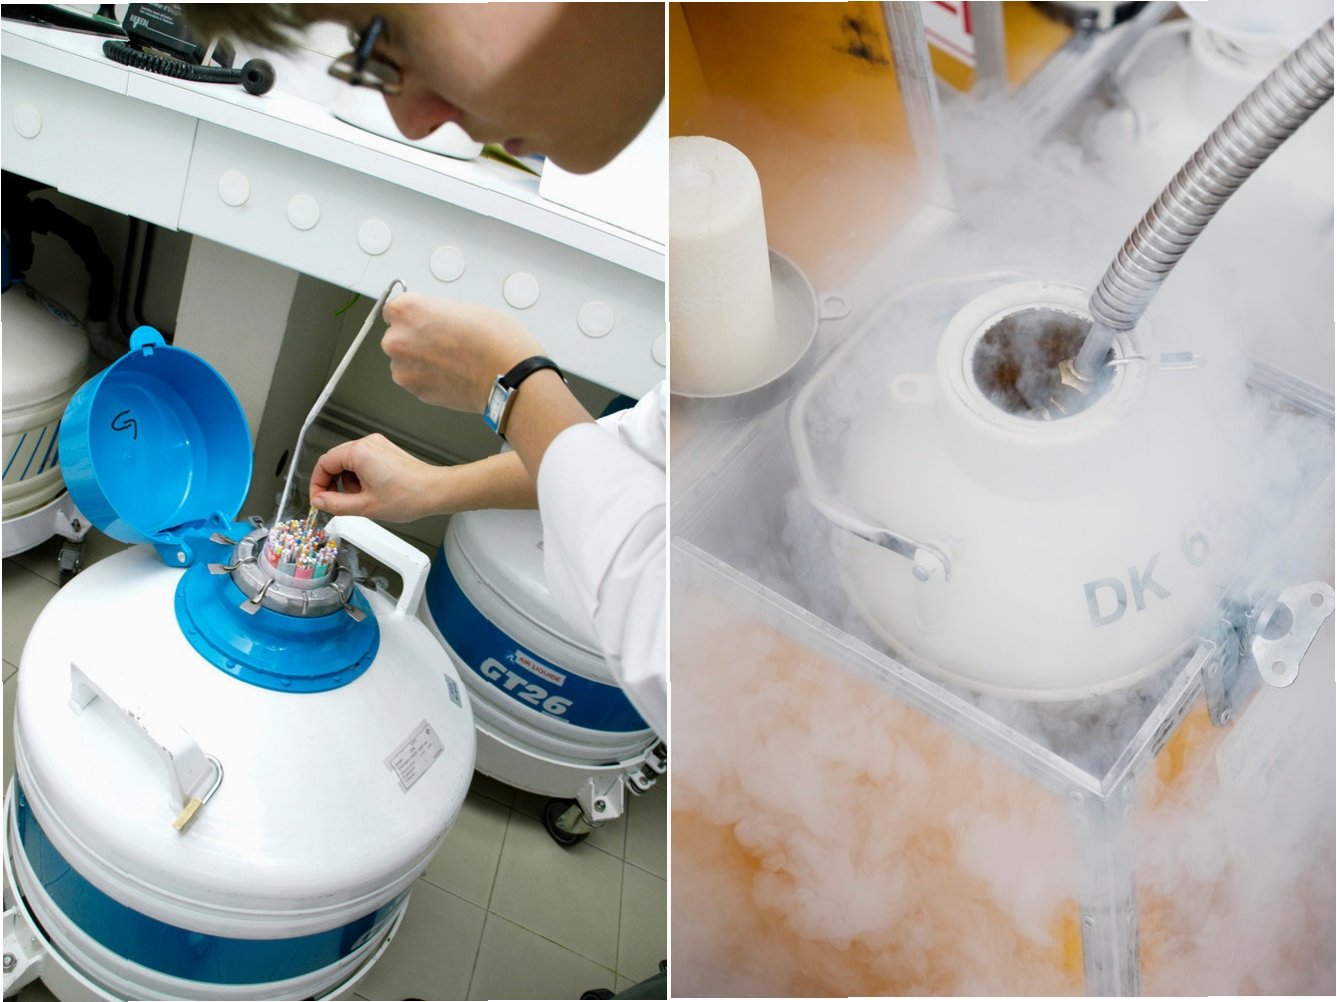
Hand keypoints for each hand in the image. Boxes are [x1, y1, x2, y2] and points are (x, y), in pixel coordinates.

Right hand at [308, 433, 445, 521]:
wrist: (436, 491)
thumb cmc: (409, 495)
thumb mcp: (365, 506)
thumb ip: (335, 504)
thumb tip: (320, 502)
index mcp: (359, 452)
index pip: (323, 463)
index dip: (317, 484)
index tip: (319, 500)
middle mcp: (368, 444)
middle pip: (335, 461)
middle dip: (332, 484)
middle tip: (334, 502)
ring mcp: (379, 446)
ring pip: (349, 463)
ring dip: (348, 482)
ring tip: (361, 498)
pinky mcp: (387, 451)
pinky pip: (363, 462)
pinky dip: (361, 477)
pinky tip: (371, 492)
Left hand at [381, 292, 544, 411]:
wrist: (509, 377)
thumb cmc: (495, 341)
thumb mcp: (465, 308)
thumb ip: (437, 313)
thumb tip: (433, 322)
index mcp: (407, 310)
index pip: (393, 309)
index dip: (413, 315)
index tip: (422, 320)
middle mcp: (398, 339)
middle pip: (397, 336)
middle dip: (416, 339)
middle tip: (445, 341)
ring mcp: (404, 369)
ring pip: (405, 361)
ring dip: (421, 360)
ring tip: (452, 360)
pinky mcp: (416, 392)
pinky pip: (416, 380)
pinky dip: (428, 378)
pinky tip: (452, 373)